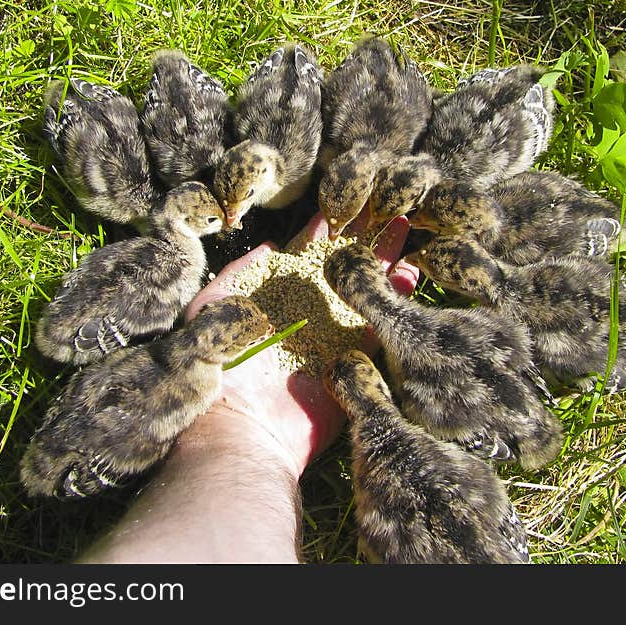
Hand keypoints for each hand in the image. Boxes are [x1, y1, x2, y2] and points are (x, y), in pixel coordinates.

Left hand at [185, 209, 418, 476]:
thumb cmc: (221, 364)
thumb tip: (272, 247)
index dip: (330, 227)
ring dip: (386, 260)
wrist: (243, 425)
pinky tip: (411, 271)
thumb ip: (242, 272)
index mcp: (279, 296)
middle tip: (391, 204)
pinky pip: (382, 327)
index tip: (351, 199)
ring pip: (368, 291)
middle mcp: (311, 312)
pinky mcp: (357, 362)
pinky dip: (397, 301)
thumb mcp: (215, 305)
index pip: (311, 253)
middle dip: (367, 236)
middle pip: (346, 266)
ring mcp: (336, 337)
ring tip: (406, 226)